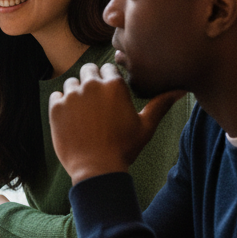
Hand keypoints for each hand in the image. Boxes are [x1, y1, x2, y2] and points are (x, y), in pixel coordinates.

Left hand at [49, 63, 184, 185]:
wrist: (96, 169)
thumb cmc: (124, 148)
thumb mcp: (146, 126)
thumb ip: (160, 104)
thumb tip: (181, 90)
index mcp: (114, 85)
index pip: (108, 68)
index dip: (109, 80)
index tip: (109, 94)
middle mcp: (91, 85)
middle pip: (88, 70)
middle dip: (91, 81)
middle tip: (95, 102)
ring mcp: (71, 95)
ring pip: (71, 83)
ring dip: (75, 92)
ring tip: (83, 113)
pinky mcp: (55, 107)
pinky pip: (56, 96)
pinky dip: (61, 104)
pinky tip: (71, 119)